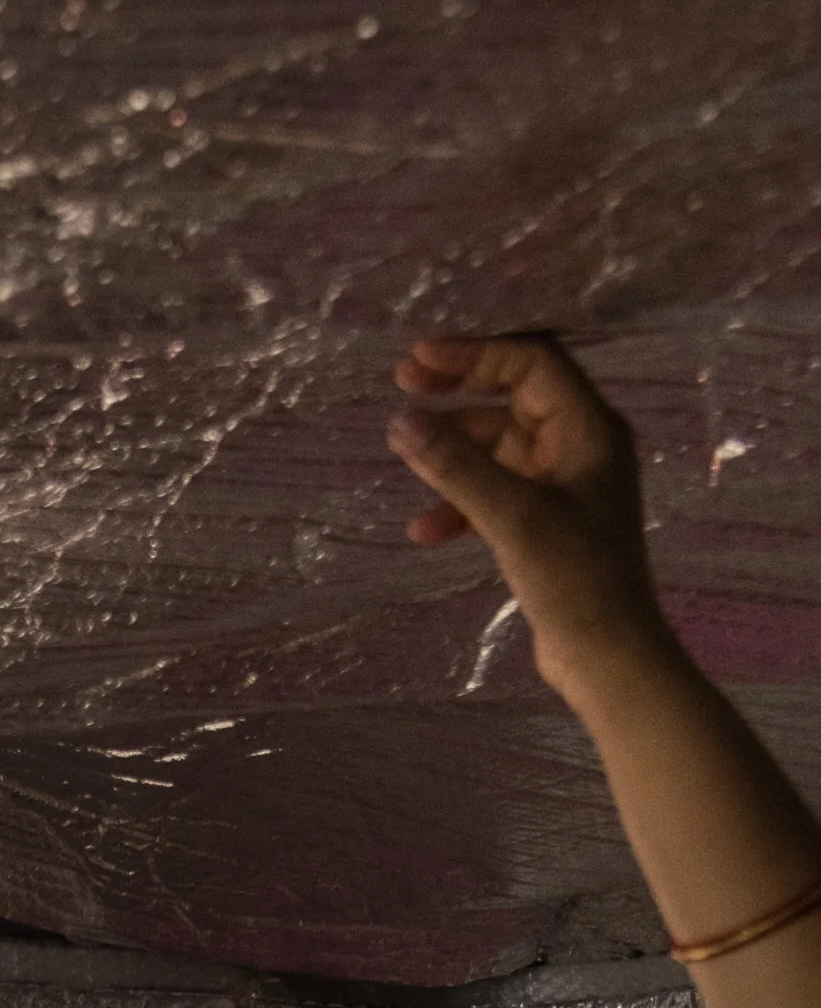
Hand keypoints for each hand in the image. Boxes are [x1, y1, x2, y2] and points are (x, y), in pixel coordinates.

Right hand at [387, 336, 671, 696]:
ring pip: (498, 448)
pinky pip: (494, 494)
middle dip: (458, 393)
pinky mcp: (544, 523)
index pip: (531, 365)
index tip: (417, 361)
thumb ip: (455, 466)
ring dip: (451, 451)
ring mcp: (562, 486)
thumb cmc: (573, 578)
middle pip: (513, 398)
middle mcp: (580, 447)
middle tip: (403, 386)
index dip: (475, 355)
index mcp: (589, 429)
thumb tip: (401, 421)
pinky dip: (458, 503)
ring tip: (402, 453)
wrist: (605, 652)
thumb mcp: (511, 516)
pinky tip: (424, 530)